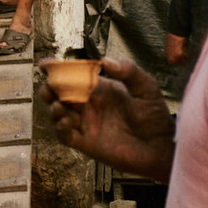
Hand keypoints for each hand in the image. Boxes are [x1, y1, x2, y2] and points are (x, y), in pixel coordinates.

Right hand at [41, 57, 174, 180]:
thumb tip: (104, 61)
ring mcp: (86, 124)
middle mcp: (89, 104)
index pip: (73, 76)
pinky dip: (60, 128)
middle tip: (50, 88)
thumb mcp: (145, 86)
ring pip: (57, 114)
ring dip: (53, 108)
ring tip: (59, 106)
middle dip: (49, 89)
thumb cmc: (155, 115)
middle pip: (58, 94)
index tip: (46, 64)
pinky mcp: (86, 143)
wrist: (161, 146)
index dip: (57, 70)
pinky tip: (66, 121)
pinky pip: (64, 136)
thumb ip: (128, 70)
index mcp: (99, 88)